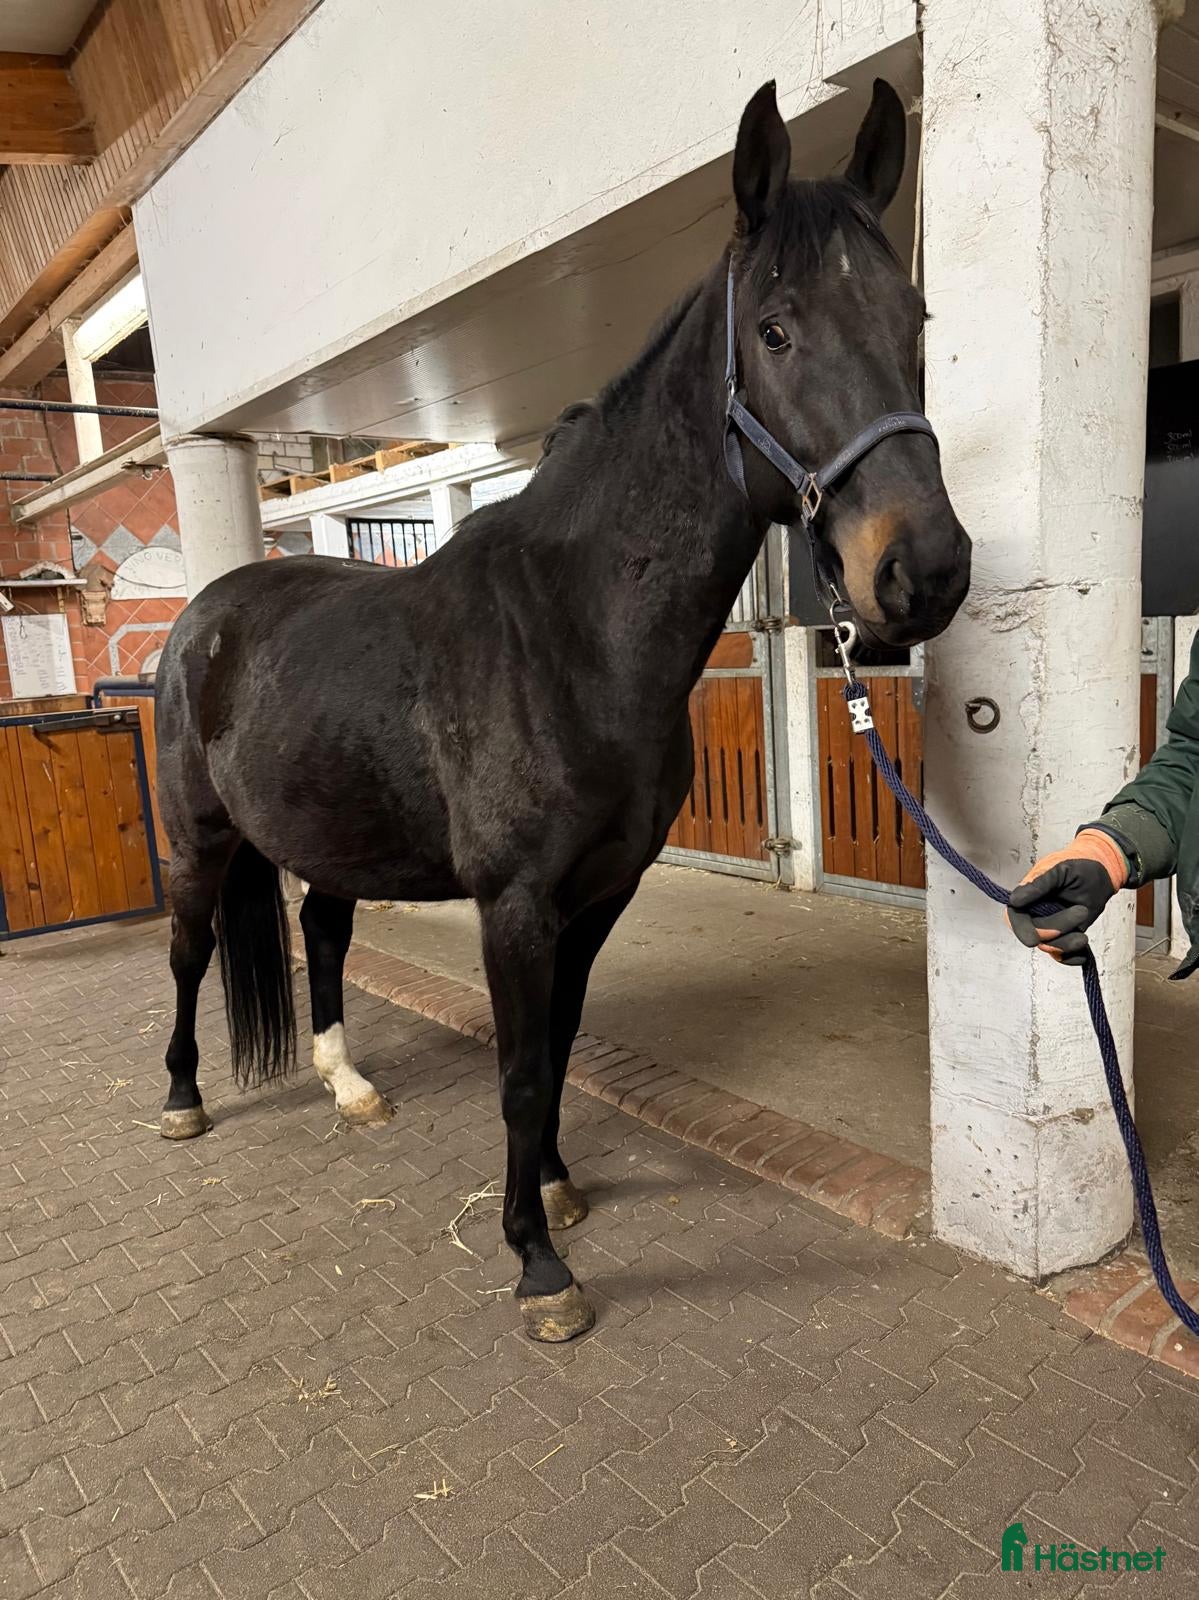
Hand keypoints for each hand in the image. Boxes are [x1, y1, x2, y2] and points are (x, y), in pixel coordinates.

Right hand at [1006, 830, 1128, 965]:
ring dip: (1068, 942)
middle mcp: (1036, 913)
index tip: (1033, 940)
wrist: (1103, 871)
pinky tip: (1083, 952)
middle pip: (1036, 934)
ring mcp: (1051, 926)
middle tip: (1080, 912)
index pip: (1015, 917)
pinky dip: (1072, 958)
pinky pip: (1063, 955)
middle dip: (1057, 929)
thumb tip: (1015, 900)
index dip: (1022, 929)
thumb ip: (1038, 884)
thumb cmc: (1080, 864)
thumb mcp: (1060, 870)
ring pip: (1050, 947)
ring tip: (1086, 922)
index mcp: (1028, 895)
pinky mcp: (1066, 936)